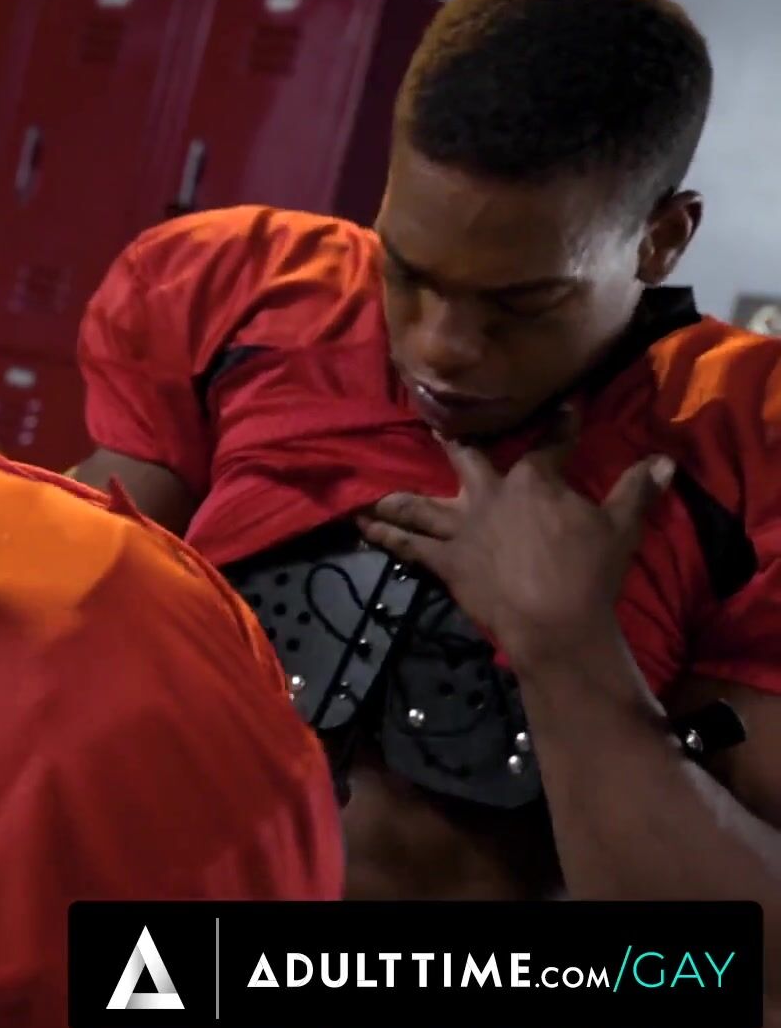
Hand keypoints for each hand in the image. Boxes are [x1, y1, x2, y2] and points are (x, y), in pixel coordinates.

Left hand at [356, 408, 675, 664]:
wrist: (554, 621)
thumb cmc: (590, 572)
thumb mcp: (622, 526)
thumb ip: (637, 490)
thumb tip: (666, 461)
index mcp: (533, 480)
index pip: (549, 443)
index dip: (560, 425)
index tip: (566, 406)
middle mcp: (489, 496)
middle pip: (465, 459)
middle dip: (451, 440)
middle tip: (434, 425)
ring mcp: (462, 528)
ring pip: (418, 505)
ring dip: (393, 498)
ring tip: (365, 493)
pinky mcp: (445, 560)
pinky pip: (406, 546)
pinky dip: (384, 537)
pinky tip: (361, 528)